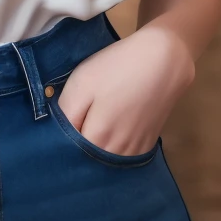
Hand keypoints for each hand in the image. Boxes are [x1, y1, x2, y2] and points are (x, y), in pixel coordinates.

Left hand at [55, 23, 195, 156]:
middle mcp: (117, 153)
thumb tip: (56, 135)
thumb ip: (65, 114)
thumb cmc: (117, 67)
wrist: (164, 59)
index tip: (55, 129)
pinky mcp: (147, 145)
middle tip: (73, 125)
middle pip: (87, 162)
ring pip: (105, 162)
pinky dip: (113, 149)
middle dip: (75, 150)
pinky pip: (122, 157)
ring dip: (95, 151)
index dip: (58, 142)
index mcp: (97, 139)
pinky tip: (111, 131)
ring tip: (93, 125)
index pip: (68, 153)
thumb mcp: (81, 83)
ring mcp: (134, 151)